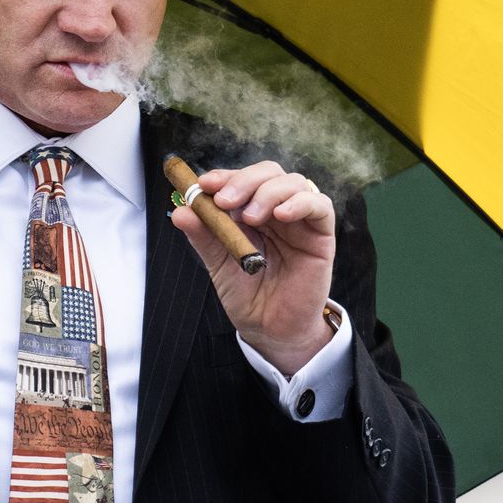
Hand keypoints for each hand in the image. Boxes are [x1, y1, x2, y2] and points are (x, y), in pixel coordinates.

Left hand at [171, 161, 336, 373]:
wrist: (269, 329)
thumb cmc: (246, 295)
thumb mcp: (218, 264)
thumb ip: (203, 236)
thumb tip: (181, 210)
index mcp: (250, 211)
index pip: (241, 179)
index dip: (224, 176)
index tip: (204, 184)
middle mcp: (276, 210)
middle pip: (268, 173)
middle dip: (244, 180)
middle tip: (224, 200)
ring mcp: (299, 220)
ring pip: (294, 183)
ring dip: (268, 192)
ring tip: (250, 217)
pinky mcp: (321, 235)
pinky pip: (320, 206)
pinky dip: (300, 203)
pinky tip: (281, 214)